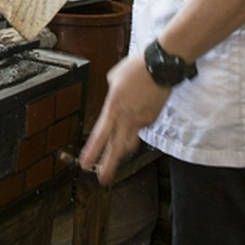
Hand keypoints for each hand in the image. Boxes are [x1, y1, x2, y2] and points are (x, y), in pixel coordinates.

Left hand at [77, 54, 169, 184]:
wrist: (160, 66)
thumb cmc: (136, 69)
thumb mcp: (114, 78)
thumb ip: (110, 93)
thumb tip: (113, 101)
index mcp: (113, 108)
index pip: (100, 135)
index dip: (92, 152)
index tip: (84, 164)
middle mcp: (126, 118)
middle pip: (116, 148)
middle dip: (108, 166)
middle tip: (101, 179)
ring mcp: (141, 120)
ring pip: (130, 142)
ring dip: (121, 152)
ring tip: (114, 160)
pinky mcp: (152, 118)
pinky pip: (141, 127)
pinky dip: (136, 128)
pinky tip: (136, 118)